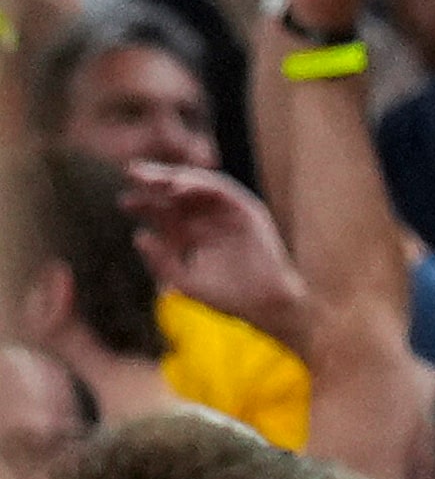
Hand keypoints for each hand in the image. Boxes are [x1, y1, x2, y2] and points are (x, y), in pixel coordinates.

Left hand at [121, 164, 309, 345]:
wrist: (266, 305)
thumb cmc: (228, 298)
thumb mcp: (185, 280)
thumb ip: (161, 261)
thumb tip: (138, 236)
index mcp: (193, 233)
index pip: (164, 212)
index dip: (144, 205)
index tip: (124, 204)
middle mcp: (209, 219)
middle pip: (177, 193)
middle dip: (154, 181)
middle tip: (131, 172)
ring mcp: (228, 213)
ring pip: (197, 186)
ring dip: (175, 176)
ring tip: (152, 176)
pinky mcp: (247, 210)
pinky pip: (222, 190)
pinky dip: (201, 184)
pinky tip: (179, 186)